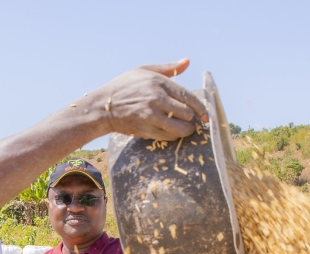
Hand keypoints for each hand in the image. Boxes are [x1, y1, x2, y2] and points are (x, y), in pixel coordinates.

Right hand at [93, 59, 208, 141]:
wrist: (104, 106)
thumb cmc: (125, 86)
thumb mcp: (144, 70)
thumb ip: (169, 68)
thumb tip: (187, 61)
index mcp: (158, 82)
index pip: (187, 97)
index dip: (200, 108)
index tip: (205, 116)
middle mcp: (157, 99)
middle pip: (186, 113)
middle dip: (193, 119)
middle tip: (193, 121)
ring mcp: (151, 115)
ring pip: (179, 127)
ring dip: (187, 130)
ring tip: (187, 129)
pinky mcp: (146, 128)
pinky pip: (168, 136)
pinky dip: (174, 135)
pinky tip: (173, 132)